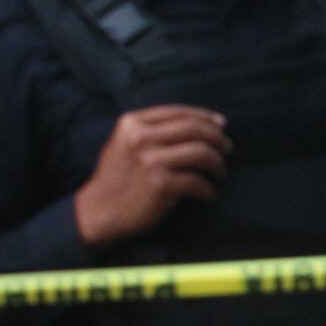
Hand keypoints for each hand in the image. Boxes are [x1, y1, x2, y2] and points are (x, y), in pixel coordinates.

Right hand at [74, 106, 230, 247]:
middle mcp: (140, 138)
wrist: (97, 212)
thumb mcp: (124, 143)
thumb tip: (201, 122)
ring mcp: (151, 161)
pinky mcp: (160, 185)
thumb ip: (152, 130)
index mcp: (132, 123)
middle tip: (228, 150)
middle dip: (218, 139)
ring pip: (202, 153)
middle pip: (195, 129)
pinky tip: (210, 194)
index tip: (221, 126)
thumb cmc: (117, 178)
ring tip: (221, 174)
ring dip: (218, 165)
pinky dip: (209, 189)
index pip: (179, 113)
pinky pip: (198, 182)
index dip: (205, 118)